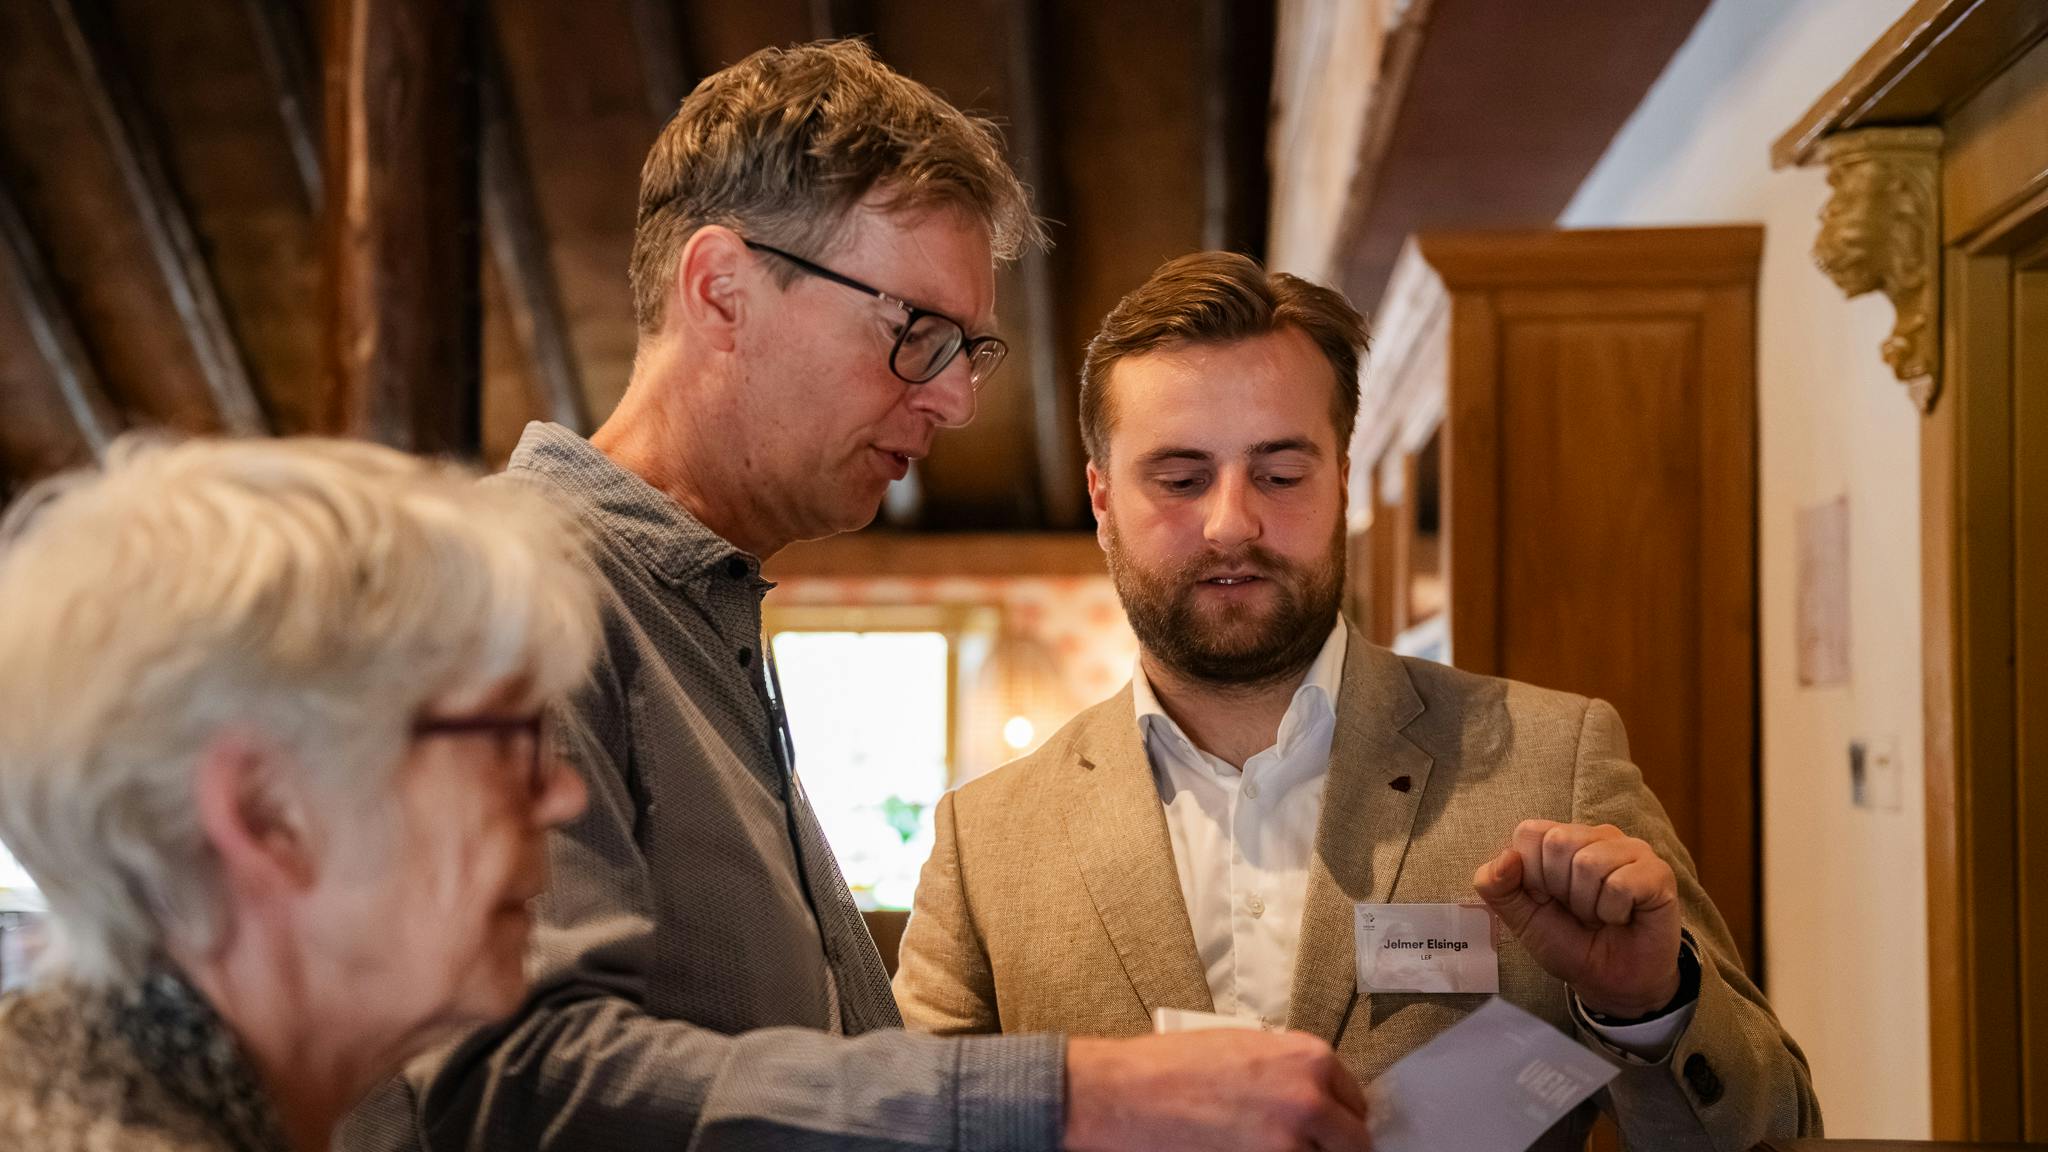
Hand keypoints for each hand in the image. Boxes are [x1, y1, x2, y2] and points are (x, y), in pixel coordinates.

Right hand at [1064, 1030, 1369, 1151]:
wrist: (1123, 1096)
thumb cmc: (1171, 1068)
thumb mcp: (1244, 1047)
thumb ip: (1290, 1071)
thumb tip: (1318, 1099)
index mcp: (1308, 1059)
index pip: (1356, 1103)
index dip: (1340, 1120)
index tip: (1331, 1131)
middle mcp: (1309, 1101)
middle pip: (1354, 1144)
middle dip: (1333, 1148)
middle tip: (1310, 1149)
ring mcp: (1289, 1146)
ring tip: (1272, 1149)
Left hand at [1472, 819, 1681, 1018]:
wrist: (1611, 983)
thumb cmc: (1569, 942)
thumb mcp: (1521, 917)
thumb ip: (1497, 887)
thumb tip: (1506, 857)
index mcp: (1561, 838)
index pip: (1529, 833)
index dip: (1531, 876)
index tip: (1547, 900)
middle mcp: (1598, 835)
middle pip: (1558, 842)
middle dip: (1559, 891)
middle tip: (1578, 911)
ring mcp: (1632, 850)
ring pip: (1589, 863)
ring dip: (1588, 905)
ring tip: (1599, 916)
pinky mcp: (1659, 872)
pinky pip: (1620, 884)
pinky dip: (1613, 913)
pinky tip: (1622, 918)